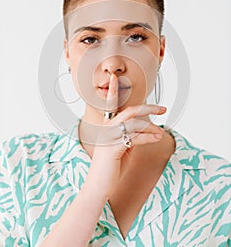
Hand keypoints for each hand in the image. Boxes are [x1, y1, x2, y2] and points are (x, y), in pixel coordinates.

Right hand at [85, 73, 166, 197]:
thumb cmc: (110, 166)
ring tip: (161, 132)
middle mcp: (107, 129)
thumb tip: (144, 131)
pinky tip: (157, 138)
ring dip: (151, 127)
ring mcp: (109, 138)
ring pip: (134, 124)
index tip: (114, 77)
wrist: (98, 185)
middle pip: (130, 111)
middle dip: (148, 107)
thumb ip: (129, 137)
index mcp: (107, 127)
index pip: (110, 104)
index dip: (113, 90)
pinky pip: (135, 138)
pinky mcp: (113, 148)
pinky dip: (148, 138)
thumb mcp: (121, 148)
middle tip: (163, 108)